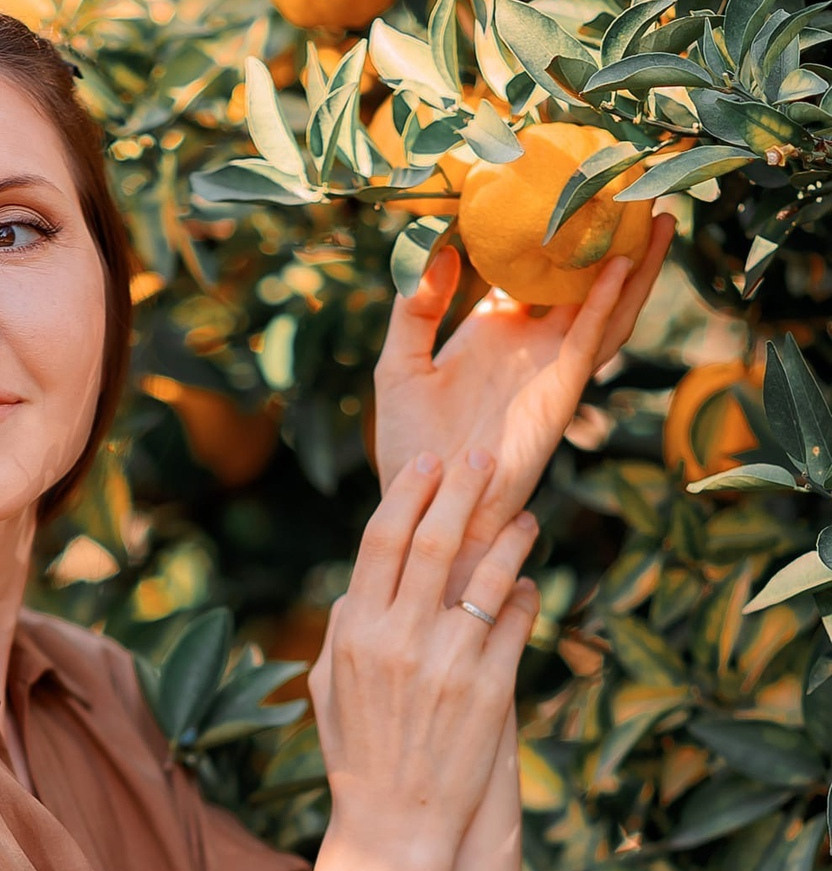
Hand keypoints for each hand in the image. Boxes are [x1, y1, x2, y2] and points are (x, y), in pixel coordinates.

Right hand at [308, 446, 541, 870]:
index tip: (430, 463)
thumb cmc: (357, 755)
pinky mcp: (491, 689)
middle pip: (434, 542)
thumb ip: (340, 630)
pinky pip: (517, 623)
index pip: (381, 542)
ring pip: (488, 577)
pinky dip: (526, 596)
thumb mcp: (327, 689)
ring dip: (510, 539)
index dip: (409, 495)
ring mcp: (448, 663)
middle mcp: (399, 640)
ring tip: (524, 520)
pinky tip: (529, 585)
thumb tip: (358, 584)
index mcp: (354, 634)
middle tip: (485, 457)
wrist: (396, 824)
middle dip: (462, 490)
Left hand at [372, 211, 675, 596]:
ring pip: (606, 306)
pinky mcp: (559, 392)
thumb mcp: (398, 366)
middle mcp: (530, 344)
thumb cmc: (409, 446)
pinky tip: (620, 266)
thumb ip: (414, 311)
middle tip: (630, 183)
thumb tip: (434, 252)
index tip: (558, 180)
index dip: (548, 231)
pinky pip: (591, 341)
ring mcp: (549, 367)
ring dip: (634, 264)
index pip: (530, 270)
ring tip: (655, 214)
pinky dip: (609, 303)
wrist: (427, 506)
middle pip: (583, 280)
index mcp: (493, 332)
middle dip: (609, 236)